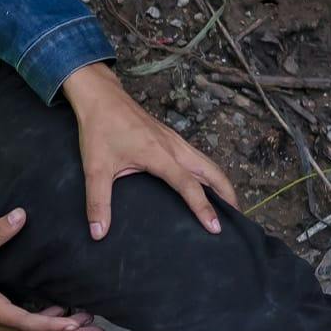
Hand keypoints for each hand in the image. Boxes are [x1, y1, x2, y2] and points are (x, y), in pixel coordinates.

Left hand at [61, 62, 236, 239]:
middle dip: (227, 194)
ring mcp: (174, 141)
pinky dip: (208, 172)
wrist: (101, 98)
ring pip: (207, 163)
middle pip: (212, 172)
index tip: (216, 227)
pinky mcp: (170, 137)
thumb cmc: (99, 130)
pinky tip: (204, 183)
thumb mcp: (94, 169)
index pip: (189, 185)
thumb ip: (97, 202)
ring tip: (227, 204)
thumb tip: (98, 232)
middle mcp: (174, 147)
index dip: (203, 207)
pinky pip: (197, 157)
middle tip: (236, 218)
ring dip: (221, 182)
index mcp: (159, 155)